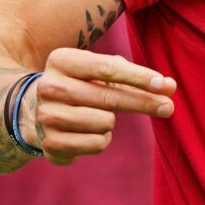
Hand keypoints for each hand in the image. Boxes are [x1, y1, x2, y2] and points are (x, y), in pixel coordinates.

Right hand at [25, 47, 177, 166]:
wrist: (34, 111)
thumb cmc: (80, 85)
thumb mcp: (97, 71)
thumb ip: (133, 76)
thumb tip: (169, 87)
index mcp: (61, 60)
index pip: (107, 68)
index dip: (140, 77)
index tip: (166, 85)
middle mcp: (50, 87)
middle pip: (110, 97)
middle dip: (144, 102)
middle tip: (168, 107)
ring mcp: (47, 117)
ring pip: (106, 123)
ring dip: (110, 121)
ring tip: (95, 115)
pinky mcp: (51, 144)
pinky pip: (98, 144)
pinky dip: (102, 139)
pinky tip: (87, 131)